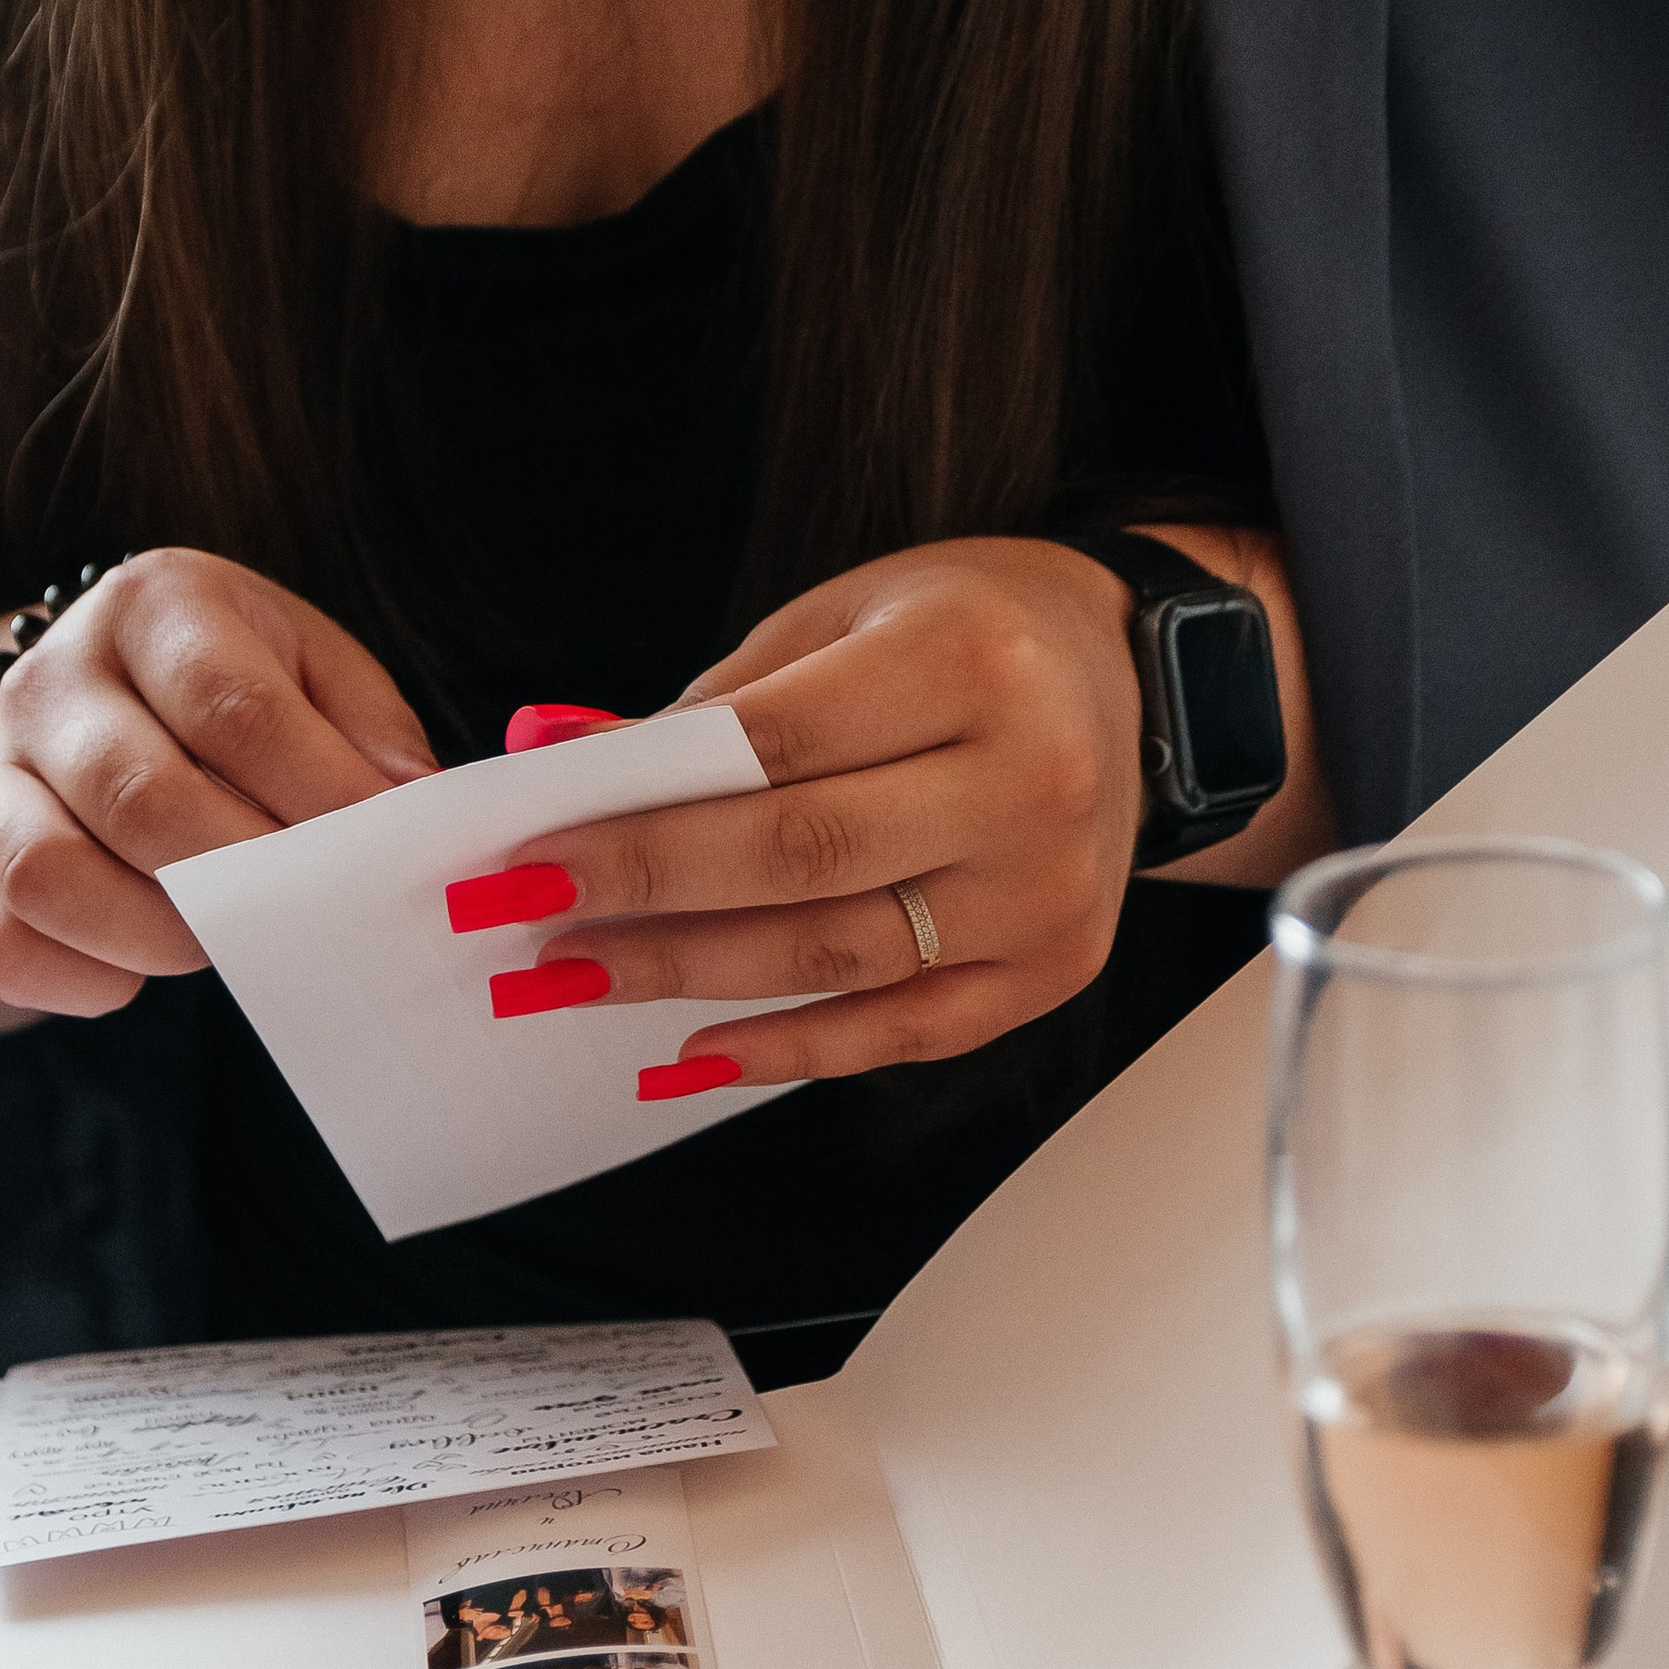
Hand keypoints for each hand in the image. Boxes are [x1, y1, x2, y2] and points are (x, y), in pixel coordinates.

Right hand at [0, 550, 438, 1018]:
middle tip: (303, 908)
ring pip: (49, 874)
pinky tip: (136, 973)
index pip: (237, 710)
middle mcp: (54, 680)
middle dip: (243, 876)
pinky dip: (76, 980)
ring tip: (220, 939)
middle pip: (142, 799)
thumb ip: (369, 728)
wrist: (92, 693)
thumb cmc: (229, 683)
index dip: (319, 793)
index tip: (376, 851)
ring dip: (156, 934)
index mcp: (155, 606)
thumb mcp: (309, 663)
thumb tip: (413, 805)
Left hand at [495, 529, 1323, 1088]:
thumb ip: (716, 708)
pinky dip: (795, 1048)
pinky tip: (696, 1050)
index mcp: (968, 662)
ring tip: (581, 978)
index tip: (530, 852)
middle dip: (646, 901)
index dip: (641, 815)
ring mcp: (1048, 890)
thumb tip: (569, 777)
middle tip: (531, 926)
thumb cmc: (969, 633)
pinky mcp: (1054, 968)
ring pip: (840, 958)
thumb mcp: (844, 618)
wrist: (1138, 682)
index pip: (774, 758)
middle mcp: (1026, 781)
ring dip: (692, 978)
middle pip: (801, 864)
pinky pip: (905, 1030)